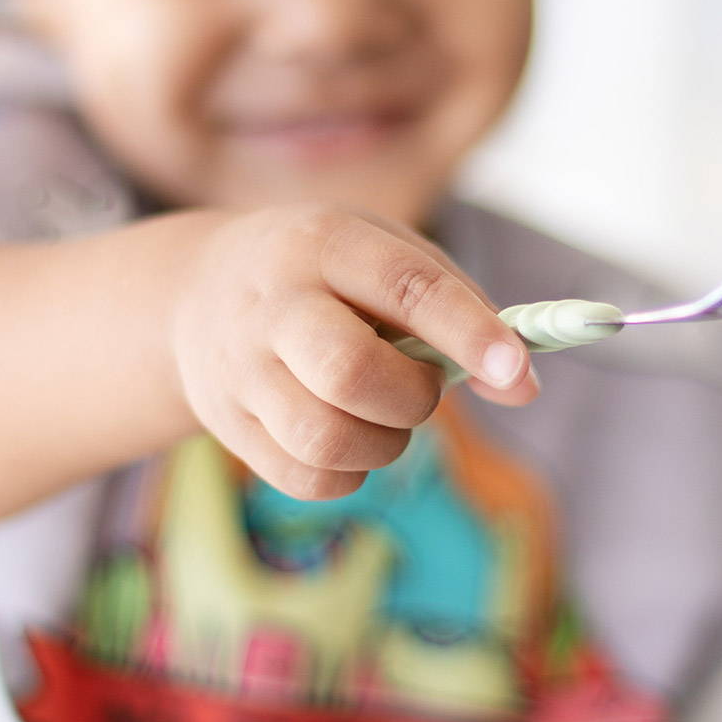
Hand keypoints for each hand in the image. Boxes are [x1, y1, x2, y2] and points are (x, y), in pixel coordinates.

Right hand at [170, 204, 536, 499]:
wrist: (196, 293)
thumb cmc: (324, 275)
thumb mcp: (386, 255)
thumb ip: (464, 309)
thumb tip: (524, 388)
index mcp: (324, 242)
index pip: (406, 287)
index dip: (468, 332)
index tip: (516, 368)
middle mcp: (273, 304)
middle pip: (348, 372)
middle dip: (412, 397)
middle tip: (420, 387)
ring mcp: (240, 369)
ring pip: (326, 439)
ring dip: (383, 443)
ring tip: (382, 416)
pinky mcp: (227, 425)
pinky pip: (307, 479)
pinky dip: (349, 474)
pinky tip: (347, 438)